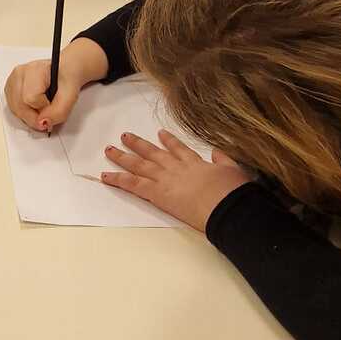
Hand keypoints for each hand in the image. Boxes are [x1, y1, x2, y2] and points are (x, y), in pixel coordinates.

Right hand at [4, 38, 108, 131]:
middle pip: (19, 106)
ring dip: (30, 116)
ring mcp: (12, 81)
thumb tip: (43, 122)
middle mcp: (19, 74)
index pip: (30, 98)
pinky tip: (35, 106)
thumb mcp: (71, 95)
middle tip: (48, 112)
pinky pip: (13, 109)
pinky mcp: (10, 89)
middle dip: (35, 116)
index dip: (43, 109)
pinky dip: (25, 113)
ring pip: (15, 110)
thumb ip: (59, 111)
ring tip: (43, 107)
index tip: (52, 107)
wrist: (64, 72)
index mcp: (34, 70)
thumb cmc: (67, 78)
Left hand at [101, 132, 252, 230]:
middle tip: (125, 136)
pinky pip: (133, 184)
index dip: (169, 141)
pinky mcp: (158, 193)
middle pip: (153, 153)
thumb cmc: (234, 192)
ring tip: (109, 149)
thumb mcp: (234, 171)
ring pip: (139, 165)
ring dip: (123, 156)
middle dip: (138, 144)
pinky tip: (106, 175)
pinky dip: (118, 179)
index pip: (179, 149)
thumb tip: (217, 152)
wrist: (227, 205)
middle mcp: (177, 167)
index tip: (160, 133)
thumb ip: (224, 160)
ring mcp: (165, 178)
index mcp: (196, 163)